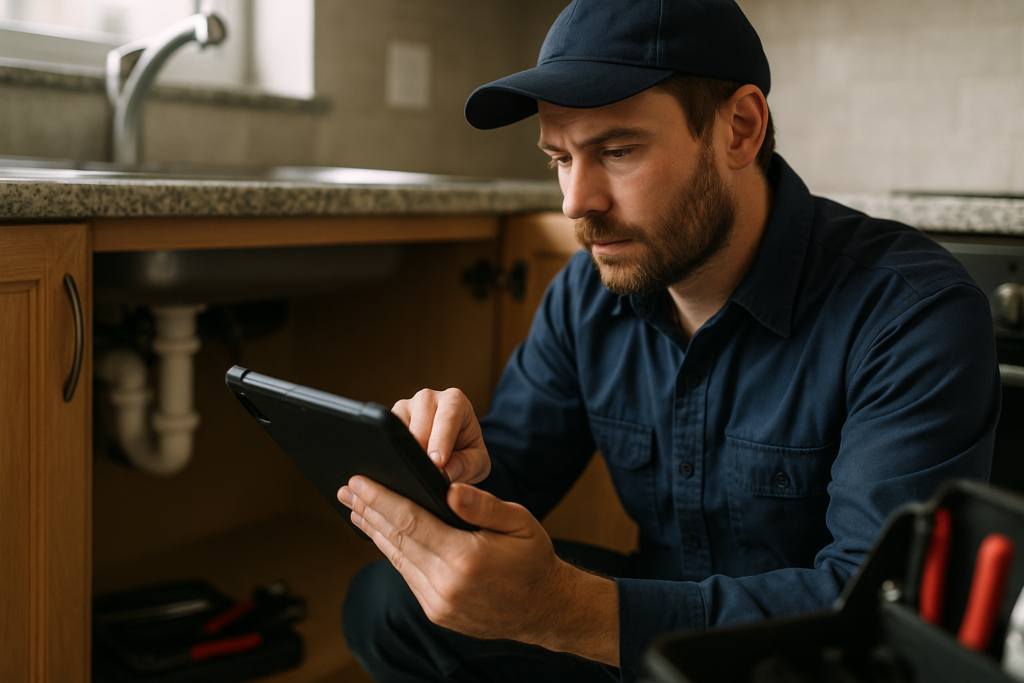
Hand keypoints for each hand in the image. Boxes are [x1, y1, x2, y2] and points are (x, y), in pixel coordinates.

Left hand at [337, 476, 618, 664]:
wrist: (544, 608)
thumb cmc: (532, 560)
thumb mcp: (521, 522)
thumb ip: (484, 505)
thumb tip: (449, 488)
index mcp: (465, 558)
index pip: (411, 521)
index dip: (381, 499)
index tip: (359, 481)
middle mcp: (446, 584)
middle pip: (396, 539)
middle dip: (368, 510)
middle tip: (346, 489)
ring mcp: (438, 602)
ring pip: (397, 558)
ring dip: (374, 531)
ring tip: (355, 508)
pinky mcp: (436, 611)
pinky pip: (407, 574)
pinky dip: (392, 551)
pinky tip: (382, 534)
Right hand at [392, 388, 489, 483]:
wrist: (453, 449)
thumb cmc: (467, 452)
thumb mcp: (478, 461)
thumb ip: (466, 465)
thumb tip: (444, 473)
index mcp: (455, 401)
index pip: (447, 417)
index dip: (441, 441)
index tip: (438, 463)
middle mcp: (428, 398)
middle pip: (421, 422)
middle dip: (422, 451)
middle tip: (425, 476)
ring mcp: (405, 406)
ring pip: (399, 428)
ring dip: (406, 452)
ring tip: (415, 474)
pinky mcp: (389, 420)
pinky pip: (386, 435)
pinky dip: (393, 452)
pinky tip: (402, 467)